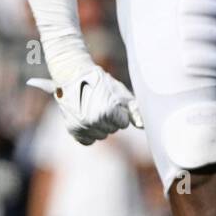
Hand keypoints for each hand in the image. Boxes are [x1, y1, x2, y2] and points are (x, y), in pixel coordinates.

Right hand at [28, 65, 143, 145]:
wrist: (74, 75)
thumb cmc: (101, 82)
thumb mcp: (121, 93)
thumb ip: (134, 110)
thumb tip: (143, 127)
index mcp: (108, 111)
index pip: (123, 124)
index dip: (119, 112)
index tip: (111, 101)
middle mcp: (94, 121)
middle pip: (112, 130)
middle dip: (110, 119)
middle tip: (101, 102)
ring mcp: (82, 126)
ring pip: (100, 136)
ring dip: (100, 126)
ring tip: (92, 108)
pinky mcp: (72, 129)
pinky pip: (88, 140)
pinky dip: (88, 132)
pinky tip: (86, 118)